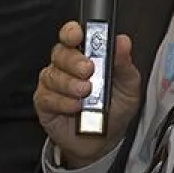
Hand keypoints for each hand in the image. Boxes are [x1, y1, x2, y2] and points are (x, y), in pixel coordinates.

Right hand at [34, 21, 141, 167]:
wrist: (104, 141)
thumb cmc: (115, 109)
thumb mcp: (128, 86)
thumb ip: (124, 63)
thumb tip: (123, 42)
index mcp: (86, 55)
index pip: (72, 35)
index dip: (72, 32)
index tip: (78, 35)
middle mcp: (67, 66)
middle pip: (60, 52)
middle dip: (73, 60)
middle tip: (88, 70)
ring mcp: (54, 84)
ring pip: (53, 75)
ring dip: (70, 84)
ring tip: (85, 93)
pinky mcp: (45, 103)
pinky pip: (47, 97)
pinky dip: (62, 102)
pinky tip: (75, 107)